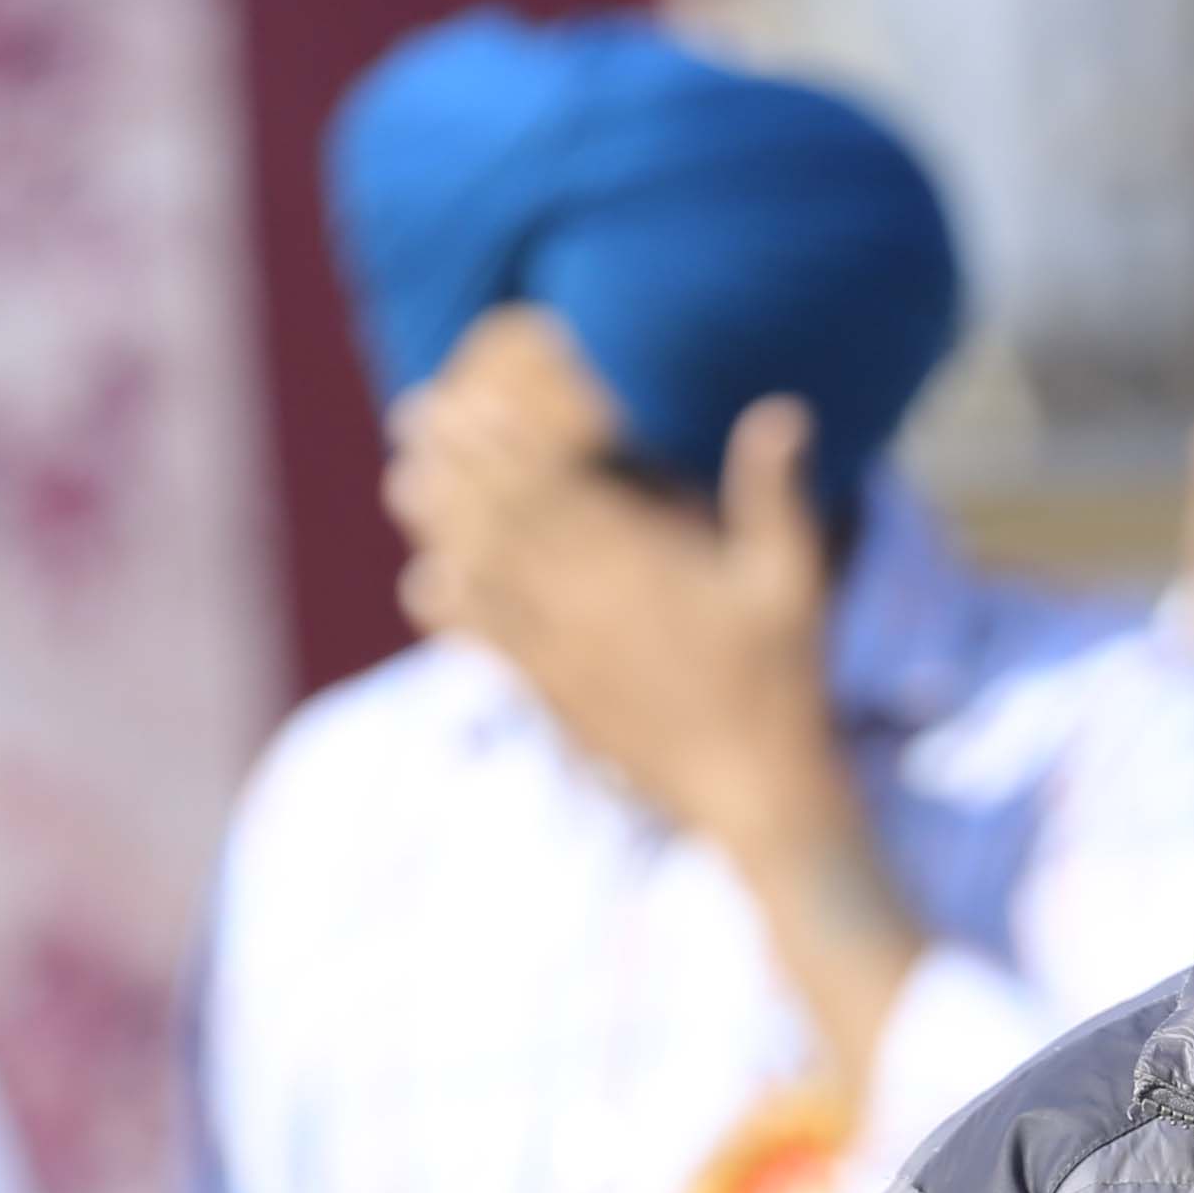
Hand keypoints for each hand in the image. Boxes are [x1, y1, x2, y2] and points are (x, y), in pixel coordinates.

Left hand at [386, 307, 919, 1072]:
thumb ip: (776, 494)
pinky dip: (455, 611)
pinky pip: (492, 644)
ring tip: (401, 483)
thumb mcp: (792, 581)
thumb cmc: (781, 682)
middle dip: (455, 463)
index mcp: (638, 563)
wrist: (751, 794)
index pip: (553, 487)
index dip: (502, 441)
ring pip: (485, 574)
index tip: (467, 398)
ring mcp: (565, 652)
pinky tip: (423, 584)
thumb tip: (783, 410)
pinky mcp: (559, 697)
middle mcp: (586, 601)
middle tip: (413, 419)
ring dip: (440, 525)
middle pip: (503, 518)